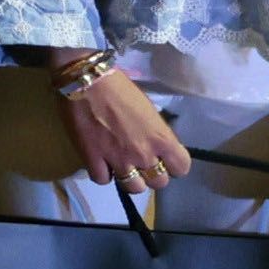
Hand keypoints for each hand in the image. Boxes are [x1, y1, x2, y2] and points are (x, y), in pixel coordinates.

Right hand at [51, 63, 191, 195]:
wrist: (87, 80)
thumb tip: (151, 143)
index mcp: (162, 139)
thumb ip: (154, 133)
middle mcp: (144, 154)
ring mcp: (118, 159)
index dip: (173, 165)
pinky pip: (103, 180)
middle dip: (151, 174)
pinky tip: (100, 162)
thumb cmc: (120, 88)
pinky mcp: (93, 159)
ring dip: (129, 179)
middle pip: (159, 183)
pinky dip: (102, 173)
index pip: (181, 168)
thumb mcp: (148, 110)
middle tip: (140, 162)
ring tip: (120, 166)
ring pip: (133, 188)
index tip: (164, 159)